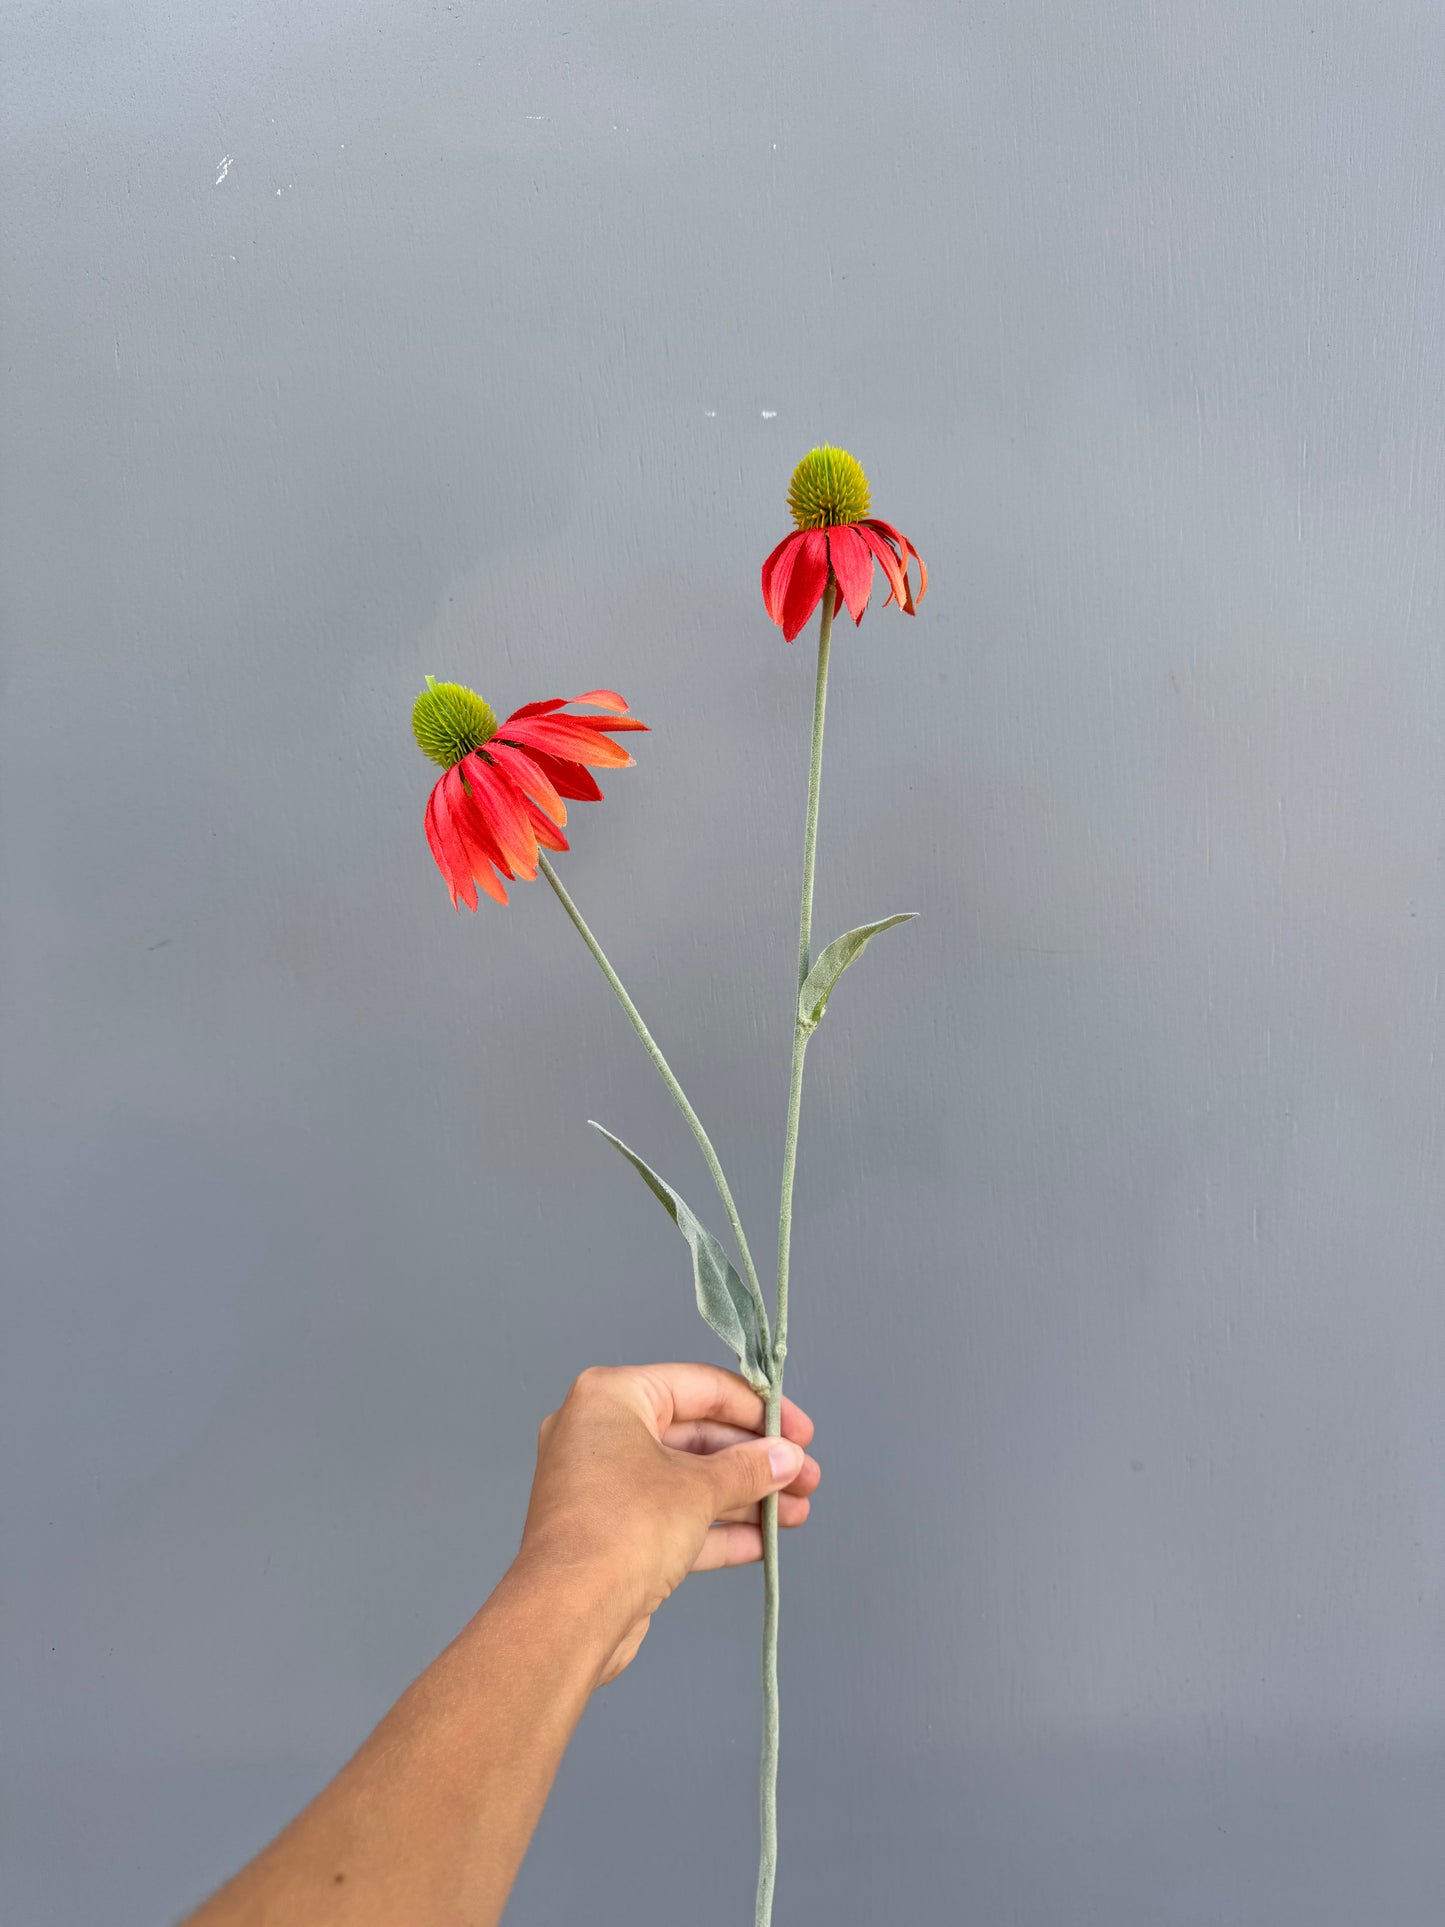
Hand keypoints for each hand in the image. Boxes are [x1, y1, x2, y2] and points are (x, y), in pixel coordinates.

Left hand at [518, 1363, 819, 1683]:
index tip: (800, 1431)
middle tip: (806, 1478)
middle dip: (756, 1461)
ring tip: (796, 1513)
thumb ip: (749, 1469)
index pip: (699, 1387)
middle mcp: (601, 1433)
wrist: (567, 1618)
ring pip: (688, 1482)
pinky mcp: (611, 1533)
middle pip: (697, 1436)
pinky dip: (716, 1527)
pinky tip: (764, 1542)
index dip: (757, 1408)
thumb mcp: (698, 1489)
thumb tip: (787, 1458)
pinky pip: (673, 1518)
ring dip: (744, 1497)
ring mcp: (604, 1486)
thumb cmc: (622, 1530)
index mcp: (611, 1398)